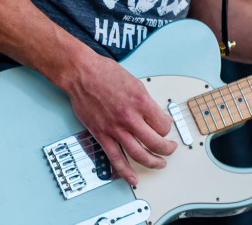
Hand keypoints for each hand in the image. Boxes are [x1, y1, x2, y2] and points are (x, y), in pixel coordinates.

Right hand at [61, 54, 177, 185]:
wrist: (81, 74)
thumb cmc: (105, 73)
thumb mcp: (135, 83)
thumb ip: (148, 102)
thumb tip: (158, 116)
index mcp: (140, 102)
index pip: (163, 125)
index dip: (167, 129)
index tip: (166, 129)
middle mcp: (129, 117)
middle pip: (156, 142)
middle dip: (167, 149)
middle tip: (170, 149)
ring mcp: (115, 128)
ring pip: (139, 154)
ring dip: (153, 162)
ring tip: (160, 164)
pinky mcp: (102, 134)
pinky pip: (116, 158)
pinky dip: (125, 171)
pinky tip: (133, 178)